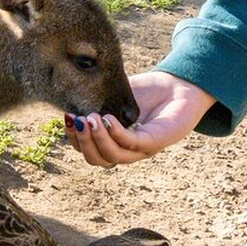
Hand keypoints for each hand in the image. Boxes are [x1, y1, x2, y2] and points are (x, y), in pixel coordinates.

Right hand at [64, 71, 216, 167]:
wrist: (181, 84)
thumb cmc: (149, 91)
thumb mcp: (116, 94)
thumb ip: (97, 99)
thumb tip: (71, 98)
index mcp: (116, 142)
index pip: (90, 151)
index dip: (75, 140)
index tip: (65, 119)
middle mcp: (128, 150)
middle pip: (98, 160)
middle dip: (82, 142)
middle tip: (73, 121)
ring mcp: (142, 149)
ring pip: (113, 157)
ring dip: (96, 140)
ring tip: (88, 119)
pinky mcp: (156, 142)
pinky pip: (131, 144)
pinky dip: (116, 134)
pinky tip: (106, 118)